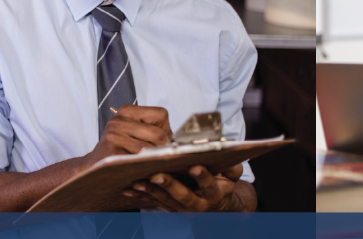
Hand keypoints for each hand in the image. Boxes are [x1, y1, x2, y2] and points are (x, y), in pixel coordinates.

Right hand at [81, 105, 170, 167]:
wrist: (96, 166)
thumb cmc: (123, 148)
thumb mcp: (137, 132)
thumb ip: (158, 130)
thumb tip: (181, 140)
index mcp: (127, 111)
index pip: (161, 115)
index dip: (165, 130)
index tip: (157, 139)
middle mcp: (118, 120)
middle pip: (159, 135)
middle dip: (161, 148)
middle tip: (151, 155)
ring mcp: (113, 136)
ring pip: (150, 151)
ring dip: (151, 160)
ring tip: (140, 161)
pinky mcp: (112, 153)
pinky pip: (139, 161)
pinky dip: (143, 167)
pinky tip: (136, 167)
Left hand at [125, 164, 244, 211]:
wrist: (218, 207)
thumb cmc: (223, 184)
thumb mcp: (233, 175)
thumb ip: (232, 166)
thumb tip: (227, 152)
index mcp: (216, 195)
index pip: (210, 186)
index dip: (203, 177)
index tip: (194, 167)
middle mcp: (199, 205)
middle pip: (184, 196)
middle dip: (169, 186)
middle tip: (157, 175)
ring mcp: (184, 209)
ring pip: (166, 200)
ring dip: (151, 191)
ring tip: (138, 181)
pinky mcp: (171, 209)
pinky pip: (155, 202)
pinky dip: (142, 195)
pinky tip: (129, 188)